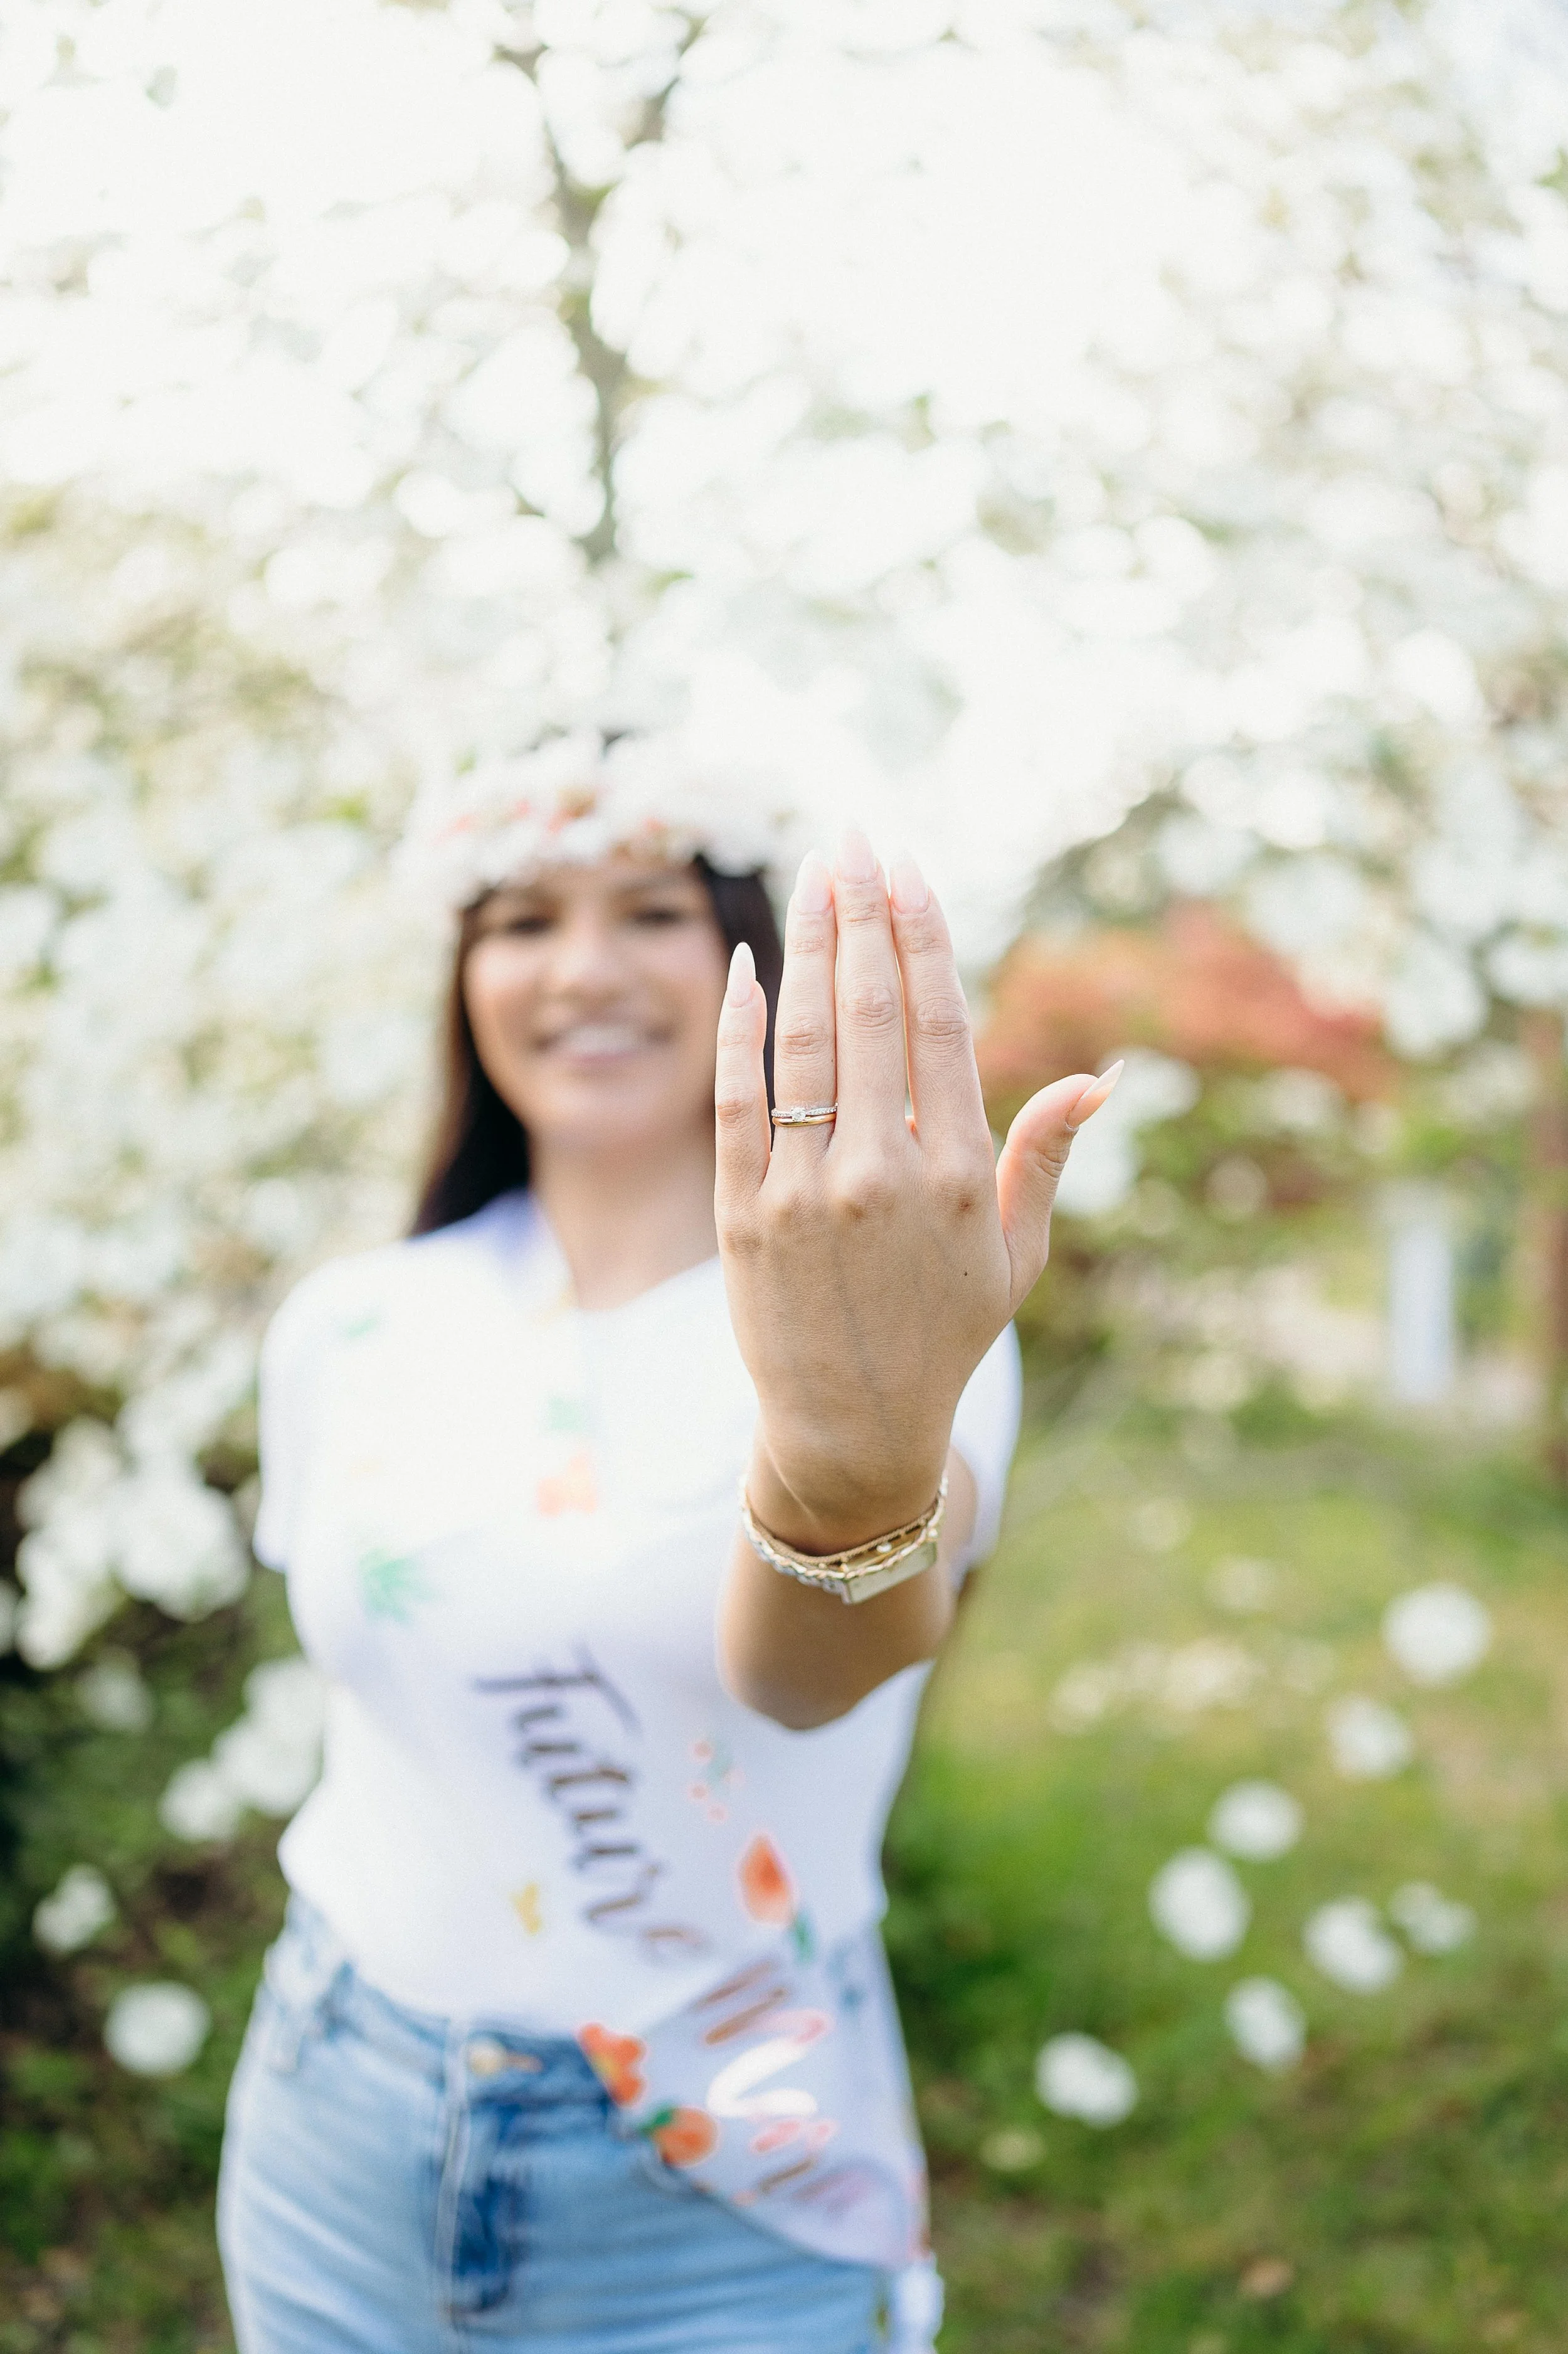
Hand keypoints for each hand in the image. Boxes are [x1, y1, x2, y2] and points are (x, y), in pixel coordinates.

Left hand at [714, 827, 1117, 1553]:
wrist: (850, 1431)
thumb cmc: (944, 1336)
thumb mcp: (1015, 1257)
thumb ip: (1044, 1158)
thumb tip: (1098, 1078)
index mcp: (958, 1176)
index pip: (941, 1023)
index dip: (924, 934)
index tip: (909, 866)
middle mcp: (882, 1173)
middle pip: (872, 1011)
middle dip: (861, 911)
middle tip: (852, 835)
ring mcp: (804, 1192)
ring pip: (805, 1042)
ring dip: (808, 945)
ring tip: (810, 873)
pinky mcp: (740, 1214)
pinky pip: (735, 1100)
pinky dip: (739, 1028)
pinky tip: (745, 964)